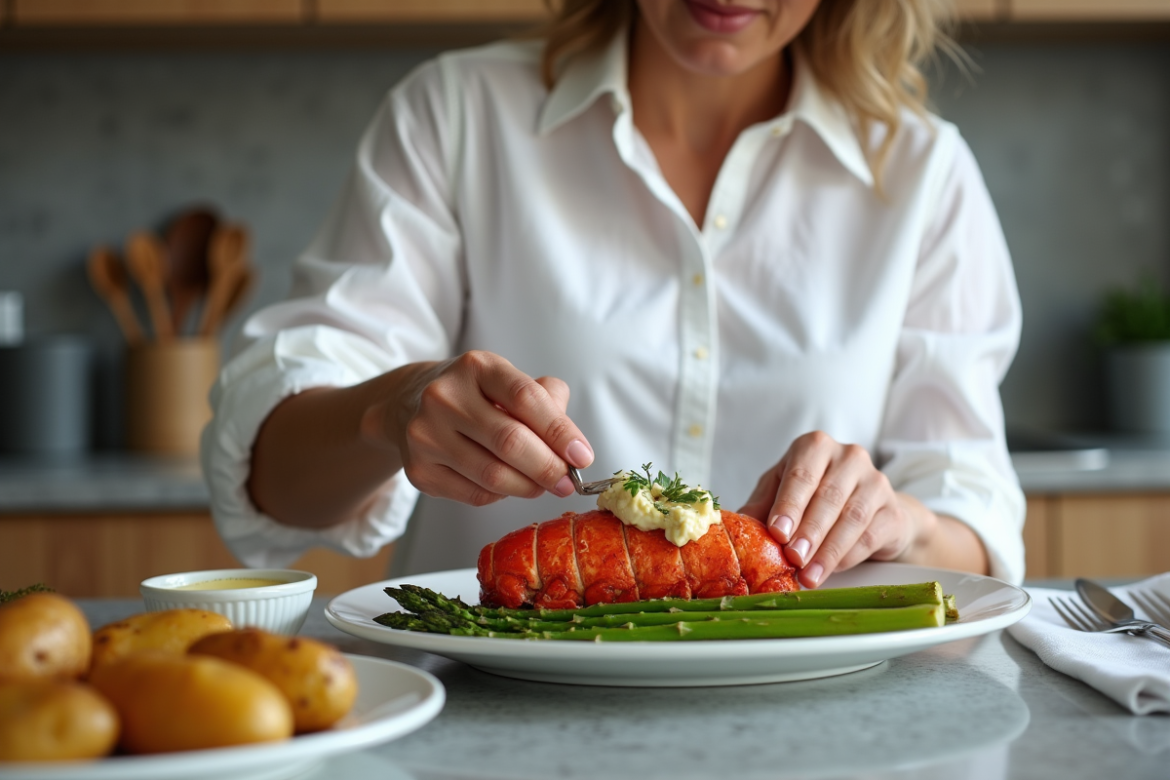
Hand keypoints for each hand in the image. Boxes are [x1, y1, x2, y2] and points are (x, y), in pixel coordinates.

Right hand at [361, 351, 594, 506]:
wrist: (408, 405)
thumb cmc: (474, 395)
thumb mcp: (507, 381)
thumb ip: (546, 401)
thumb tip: (572, 446)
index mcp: (476, 367)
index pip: (527, 399)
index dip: (560, 432)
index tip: (582, 456)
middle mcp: (445, 397)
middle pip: (510, 442)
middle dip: (549, 468)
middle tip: (569, 482)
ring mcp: (426, 435)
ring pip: (492, 476)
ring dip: (528, 487)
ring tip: (544, 486)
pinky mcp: (419, 470)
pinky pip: (474, 494)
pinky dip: (501, 495)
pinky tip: (508, 485)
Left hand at [738, 431, 933, 588]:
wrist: (868, 508)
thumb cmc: (814, 496)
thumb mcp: (781, 492)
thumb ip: (761, 506)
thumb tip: (733, 528)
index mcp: (814, 447)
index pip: (801, 475)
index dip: (789, 505)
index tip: (778, 532)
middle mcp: (848, 456)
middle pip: (827, 497)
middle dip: (809, 532)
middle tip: (793, 559)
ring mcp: (875, 481)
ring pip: (852, 517)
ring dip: (828, 550)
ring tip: (809, 575)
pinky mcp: (893, 510)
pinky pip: (871, 535)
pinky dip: (849, 556)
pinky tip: (831, 570)